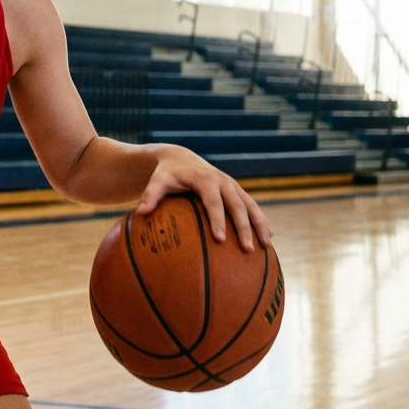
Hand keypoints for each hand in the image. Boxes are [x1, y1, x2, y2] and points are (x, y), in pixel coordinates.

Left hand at [135, 144, 271, 251]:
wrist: (179, 158)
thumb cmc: (166, 174)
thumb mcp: (157, 181)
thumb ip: (150, 195)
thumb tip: (139, 213)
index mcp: (206, 180)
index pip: (213, 202)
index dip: (217, 220)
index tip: (220, 240)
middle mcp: (224, 181)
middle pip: (238, 206)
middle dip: (244, 228)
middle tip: (248, 249)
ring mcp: (233, 186)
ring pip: (251, 206)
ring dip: (261, 225)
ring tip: (267, 246)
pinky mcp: (237, 191)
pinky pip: (252, 208)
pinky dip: (262, 222)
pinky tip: (269, 239)